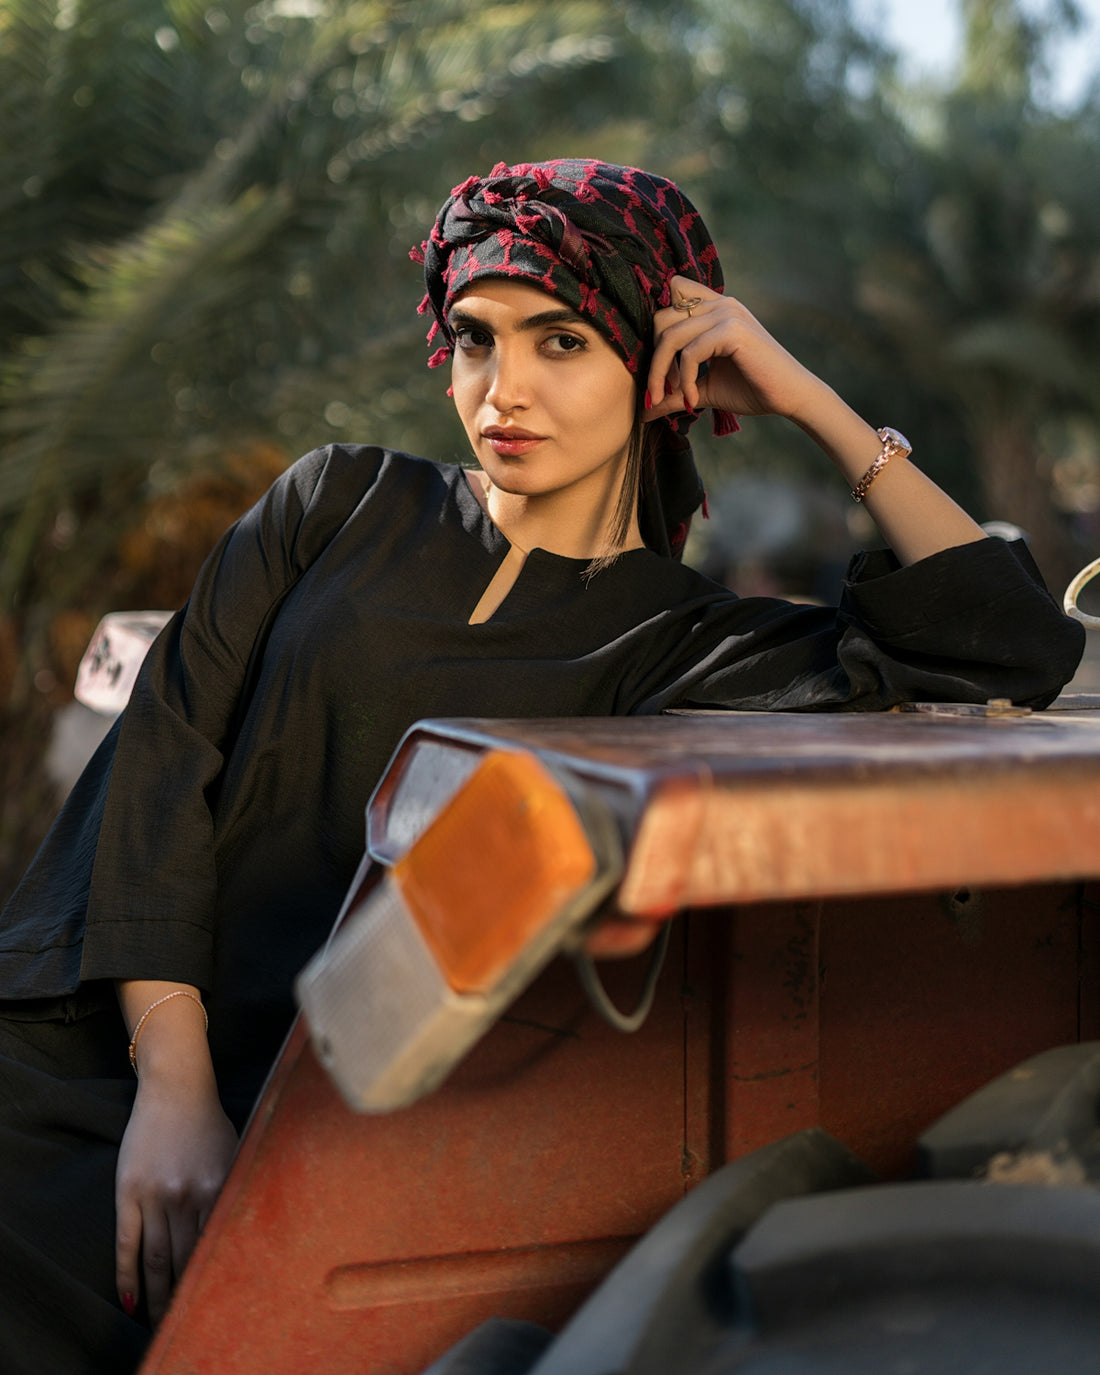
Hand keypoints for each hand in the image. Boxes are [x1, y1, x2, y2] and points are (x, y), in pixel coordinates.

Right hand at [115, 1076, 237, 1324]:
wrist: (175, 1088)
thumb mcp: (235, 1154)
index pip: (215, 1246)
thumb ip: (235, 1192)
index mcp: (219, 1187)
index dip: (212, 1278)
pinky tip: (128, 1301)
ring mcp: (155, 1195)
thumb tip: (242, 1234)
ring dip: (156, 1296)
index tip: (214, 1305)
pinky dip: (126, 1275)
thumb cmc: (209, 1124)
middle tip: (184, 1323)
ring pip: (155, 1259)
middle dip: (184, 1296)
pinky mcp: (128, 1191)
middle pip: (184, 1260)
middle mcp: (187, 1196)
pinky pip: (126, 1242)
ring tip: (157, 1322)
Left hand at [643, 274, 825, 424]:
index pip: (671, 294)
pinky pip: (690, 352)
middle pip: (661, 318)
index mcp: (715, 308)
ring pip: (670, 336)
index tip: (661, 368)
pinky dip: (684, 380)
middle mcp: (720, 303)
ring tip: (671, 399)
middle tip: (661, 392)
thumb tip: (643, 411)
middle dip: (653, 360)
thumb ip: (675, 393)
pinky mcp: (733, 330)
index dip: (657, 328)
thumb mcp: (704, 390)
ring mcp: (727, 313)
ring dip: (661, 373)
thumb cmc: (752, 389)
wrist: (789, 398)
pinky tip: (694, 399)